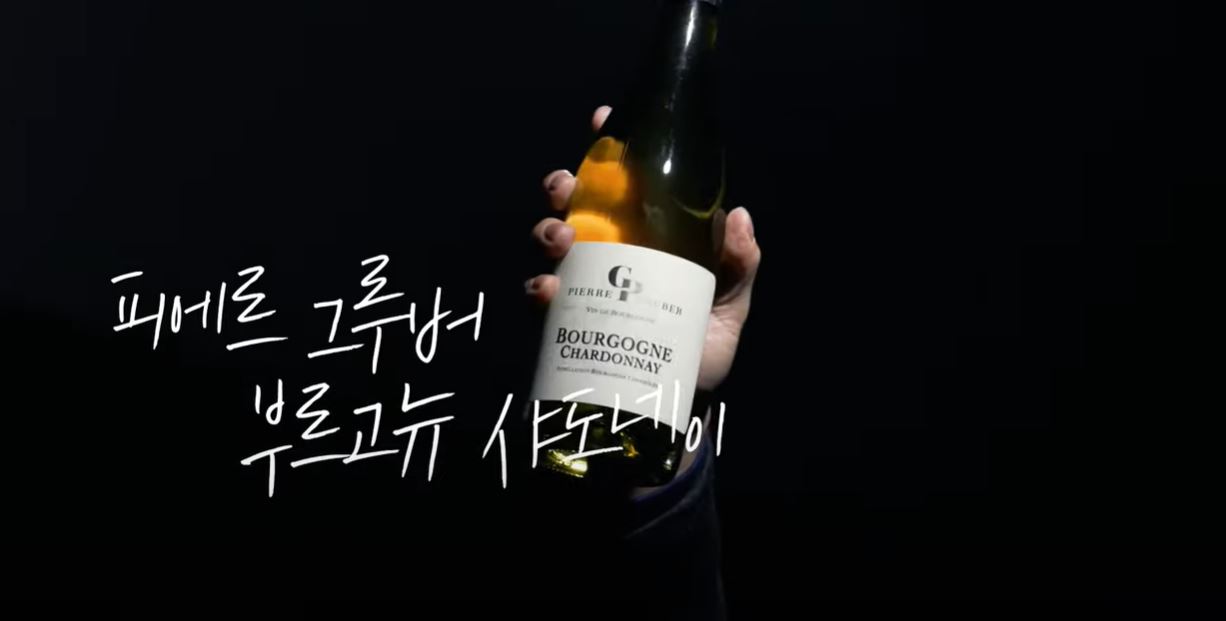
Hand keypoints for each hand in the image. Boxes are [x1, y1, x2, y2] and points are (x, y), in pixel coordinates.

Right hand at [526, 105, 761, 393]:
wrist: (678, 410)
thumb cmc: (701, 348)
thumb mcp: (730, 304)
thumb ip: (739, 264)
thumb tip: (738, 218)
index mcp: (645, 235)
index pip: (623, 181)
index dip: (607, 145)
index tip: (602, 118)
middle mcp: (607, 252)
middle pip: (573, 203)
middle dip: (562, 185)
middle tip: (566, 190)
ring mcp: (582, 286)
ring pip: (549, 241)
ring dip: (546, 230)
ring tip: (559, 240)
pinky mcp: (564, 323)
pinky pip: (540, 298)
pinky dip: (539, 289)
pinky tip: (548, 290)